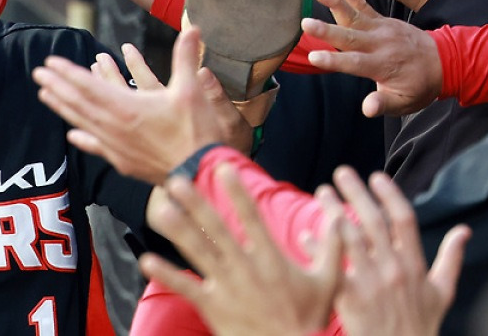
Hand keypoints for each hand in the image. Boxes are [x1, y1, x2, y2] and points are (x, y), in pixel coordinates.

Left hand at [34, 27, 228, 183]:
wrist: (201, 175)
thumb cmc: (197, 133)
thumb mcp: (192, 91)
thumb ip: (186, 58)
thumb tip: (193, 28)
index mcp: (127, 107)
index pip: (88, 86)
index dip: (68, 72)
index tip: (50, 62)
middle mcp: (114, 127)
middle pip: (78, 102)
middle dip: (57, 85)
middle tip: (38, 72)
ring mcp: (115, 146)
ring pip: (82, 122)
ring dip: (62, 107)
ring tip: (44, 94)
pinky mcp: (122, 162)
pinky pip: (96, 146)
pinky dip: (82, 138)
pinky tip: (72, 135)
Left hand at [139, 163, 342, 335]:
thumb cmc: (310, 320)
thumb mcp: (329, 282)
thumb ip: (333, 247)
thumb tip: (341, 215)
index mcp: (272, 260)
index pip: (252, 219)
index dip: (238, 193)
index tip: (224, 169)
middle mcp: (246, 269)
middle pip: (217, 231)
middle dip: (197, 205)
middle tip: (178, 180)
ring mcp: (227, 288)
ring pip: (199, 253)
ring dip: (178, 231)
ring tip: (161, 210)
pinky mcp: (213, 307)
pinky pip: (186, 288)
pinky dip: (166, 274)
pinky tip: (146, 259)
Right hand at [302, 0, 441, 116]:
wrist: (444, 61)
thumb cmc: (418, 86)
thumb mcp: (404, 102)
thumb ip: (384, 103)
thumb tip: (367, 109)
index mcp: (382, 66)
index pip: (354, 63)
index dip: (334, 61)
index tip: (314, 57)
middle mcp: (379, 44)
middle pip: (349, 37)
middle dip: (327, 31)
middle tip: (305, 23)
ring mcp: (380, 29)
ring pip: (354, 16)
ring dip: (335, 2)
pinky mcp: (381, 20)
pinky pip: (364, 5)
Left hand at [316, 167, 470, 335]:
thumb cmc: (420, 324)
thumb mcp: (443, 292)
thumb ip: (451, 258)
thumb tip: (464, 231)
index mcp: (414, 264)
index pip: (404, 219)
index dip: (390, 194)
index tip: (376, 175)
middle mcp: (393, 268)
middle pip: (373, 220)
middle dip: (356, 192)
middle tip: (341, 172)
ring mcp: (371, 282)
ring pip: (349, 237)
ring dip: (333, 211)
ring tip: (322, 192)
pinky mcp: (350, 297)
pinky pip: (330, 266)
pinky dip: (318, 249)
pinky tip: (306, 233)